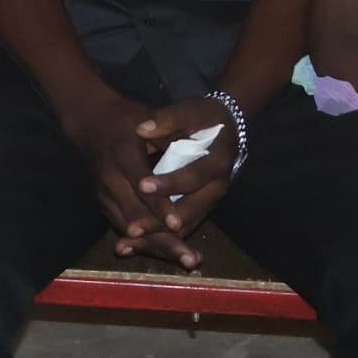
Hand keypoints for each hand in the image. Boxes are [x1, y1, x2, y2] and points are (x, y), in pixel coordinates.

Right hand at [60, 91, 189, 265]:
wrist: (91, 123)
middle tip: (188, 257)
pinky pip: (125, 226)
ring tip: (185, 260)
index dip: (160, 207)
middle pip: (136, 216)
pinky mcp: (103, 203)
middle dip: (162, 238)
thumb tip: (195, 151)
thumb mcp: (147, 118)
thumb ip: (169, 136)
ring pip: (131, 227)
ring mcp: (103, 193)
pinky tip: (171, 254)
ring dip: (158, 246)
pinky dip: (148, 242)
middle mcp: (110, 178)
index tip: (177, 224)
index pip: (143, 187)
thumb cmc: (128, 119)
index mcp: (123, 155)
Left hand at [133, 98, 242, 265]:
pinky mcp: (201, 209)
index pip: (192, 176)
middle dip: (160, 223)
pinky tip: (135, 246)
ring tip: (128, 244)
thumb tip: (140, 129)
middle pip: (189, 211)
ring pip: (184, 225)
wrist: (229, 129)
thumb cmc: (206, 118)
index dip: (168, 183)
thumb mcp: (191, 112)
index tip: (142, 185)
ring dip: (157, 239)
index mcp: (217, 163)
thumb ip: (167, 119)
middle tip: (133, 229)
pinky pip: (181, 228)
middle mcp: (217, 188)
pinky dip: (160, 239)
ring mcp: (209, 202)